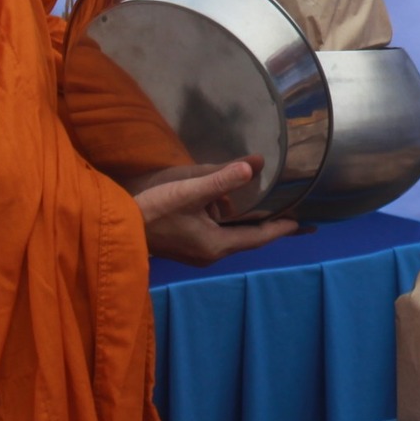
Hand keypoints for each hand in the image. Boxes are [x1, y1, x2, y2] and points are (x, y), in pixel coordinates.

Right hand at [130, 160, 300, 265]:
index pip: (259, 237)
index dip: (282, 228)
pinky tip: (236, 212)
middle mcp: (211, 254)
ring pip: (234, 237)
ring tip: (274, 213)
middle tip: (299, 221)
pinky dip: (235, 224)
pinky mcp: (187, 246)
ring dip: (253, 226)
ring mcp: (198, 252)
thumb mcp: (189, 191)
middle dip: (273, 228)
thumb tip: (254, 165)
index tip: (305, 223)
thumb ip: (221, 179)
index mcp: (216, 246)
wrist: (115, 228)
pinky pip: (220, 235)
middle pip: (250, 239)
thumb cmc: (153, 210)